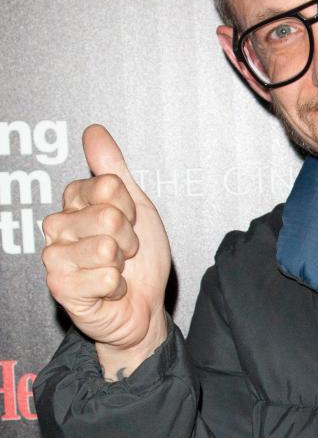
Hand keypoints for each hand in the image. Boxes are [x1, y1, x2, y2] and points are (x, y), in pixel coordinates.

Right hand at [42, 125, 170, 377]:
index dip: (130, 208)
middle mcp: (58, 225)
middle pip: (109, 216)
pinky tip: (110, 290)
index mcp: (75, 201)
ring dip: (123, 264)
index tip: (129, 222)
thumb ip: (113, 169)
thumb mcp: (135, 207)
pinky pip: (106, 277)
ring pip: (106, 247)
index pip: (110, 186)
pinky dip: (118, 286)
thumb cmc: (138, 260)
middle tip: (125, 252)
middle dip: (130, 238)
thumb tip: (94, 130)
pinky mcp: (60, 287)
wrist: (142, 307)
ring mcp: (55, 256)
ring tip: (116, 269)